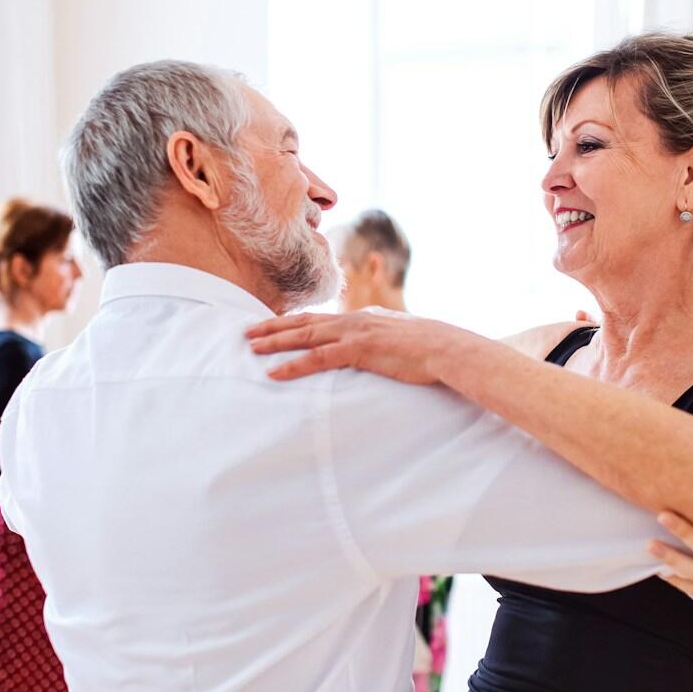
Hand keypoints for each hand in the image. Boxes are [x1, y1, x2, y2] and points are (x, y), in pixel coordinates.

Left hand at [246, 309, 468, 384]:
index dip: (293, 323)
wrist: (445, 348)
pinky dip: (293, 365)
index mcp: (362, 318)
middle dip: (273, 327)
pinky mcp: (358, 350)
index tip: (272, 327)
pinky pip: (318, 358)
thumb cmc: (429, 349)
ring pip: (305, 337)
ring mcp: (354, 333)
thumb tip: (377, 350)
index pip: (320, 319)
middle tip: (247, 333)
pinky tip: (274, 373)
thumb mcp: (400, 340)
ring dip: (275, 342)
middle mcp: (353, 320)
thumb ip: (382, 342)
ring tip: (252, 348)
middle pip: (304, 323)